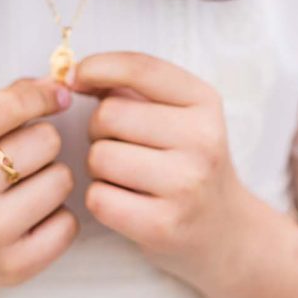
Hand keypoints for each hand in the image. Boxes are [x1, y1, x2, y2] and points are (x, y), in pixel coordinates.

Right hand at [0, 77, 77, 297]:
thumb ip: (2, 105)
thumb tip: (59, 87)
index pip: (10, 106)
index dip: (44, 94)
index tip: (58, 95)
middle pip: (47, 141)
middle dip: (41, 144)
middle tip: (20, 159)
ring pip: (62, 180)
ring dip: (51, 179)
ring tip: (22, 189)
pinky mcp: (14, 267)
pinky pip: (68, 224)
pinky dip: (56, 217)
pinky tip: (30, 218)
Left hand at [68, 51, 248, 286]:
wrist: (225, 230)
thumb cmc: (186, 162)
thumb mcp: (177, 113)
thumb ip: (129, 87)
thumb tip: (73, 74)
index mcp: (203, 102)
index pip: (139, 68)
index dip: (97, 67)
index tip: (76, 77)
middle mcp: (201, 140)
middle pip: (109, 114)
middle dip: (99, 128)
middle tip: (118, 144)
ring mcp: (186, 184)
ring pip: (99, 156)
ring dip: (98, 165)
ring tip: (123, 173)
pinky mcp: (164, 226)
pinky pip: (98, 198)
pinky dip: (100, 198)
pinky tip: (124, 199)